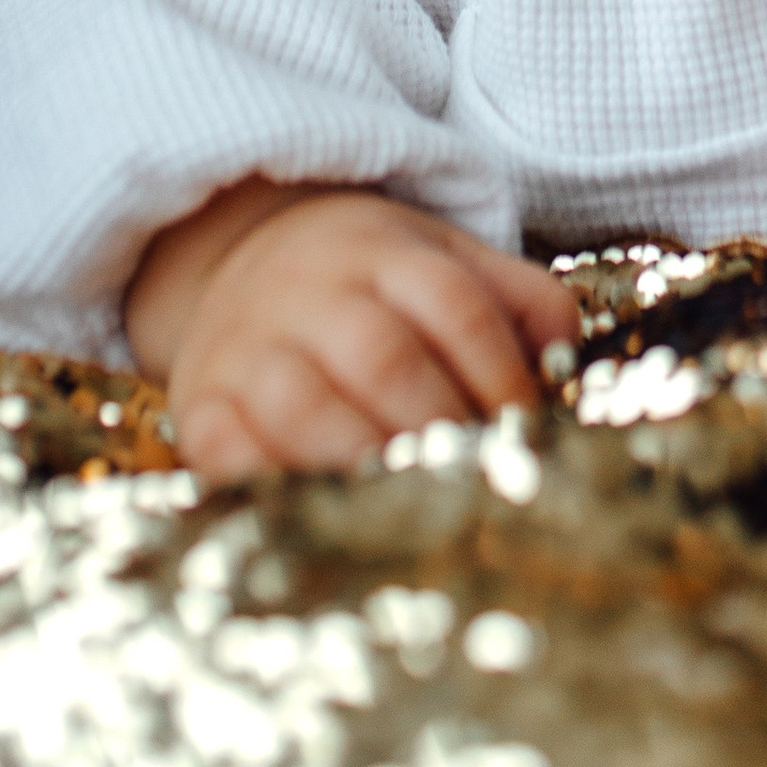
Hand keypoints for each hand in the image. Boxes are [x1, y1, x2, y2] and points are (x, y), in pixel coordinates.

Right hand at [126, 179, 578, 479]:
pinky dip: (273, 483)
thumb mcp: (444, 259)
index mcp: (384, 251)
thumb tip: (567, 371)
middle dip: (439, 426)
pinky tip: (324, 514)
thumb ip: (519, 303)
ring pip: (304, 404)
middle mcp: (311, 291)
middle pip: (383, 356)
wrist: (236, 255)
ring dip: (366, 461)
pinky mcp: (199, 402)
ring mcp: (248, 346)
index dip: (501, 375)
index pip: (456, 306)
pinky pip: (225, 448)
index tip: (528, 434)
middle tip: (477, 485)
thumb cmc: (367, 282)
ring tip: (413, 509)